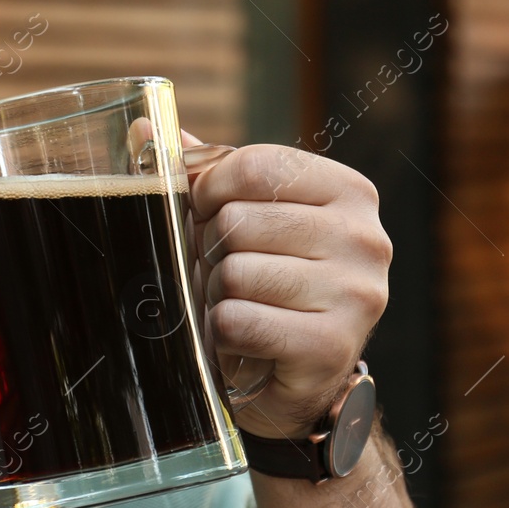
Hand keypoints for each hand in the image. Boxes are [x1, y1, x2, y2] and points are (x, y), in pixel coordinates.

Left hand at [181, 134, 389, 440]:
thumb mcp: (249, 217)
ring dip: (217, 294)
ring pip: (234, 272)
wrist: (301, 380)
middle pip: (238, 221)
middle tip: (225, 273)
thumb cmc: (270, 282)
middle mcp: (365, 239)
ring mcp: (355, 295)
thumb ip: (205, 171)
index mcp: (350, 192)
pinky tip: (242, 338)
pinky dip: (222, 333)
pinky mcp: (331, 347)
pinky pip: (237, 321)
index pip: (255, 165)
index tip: (205, 212)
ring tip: (238, 305)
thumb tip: (144, 127)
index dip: (209, 190)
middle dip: (211, 250)